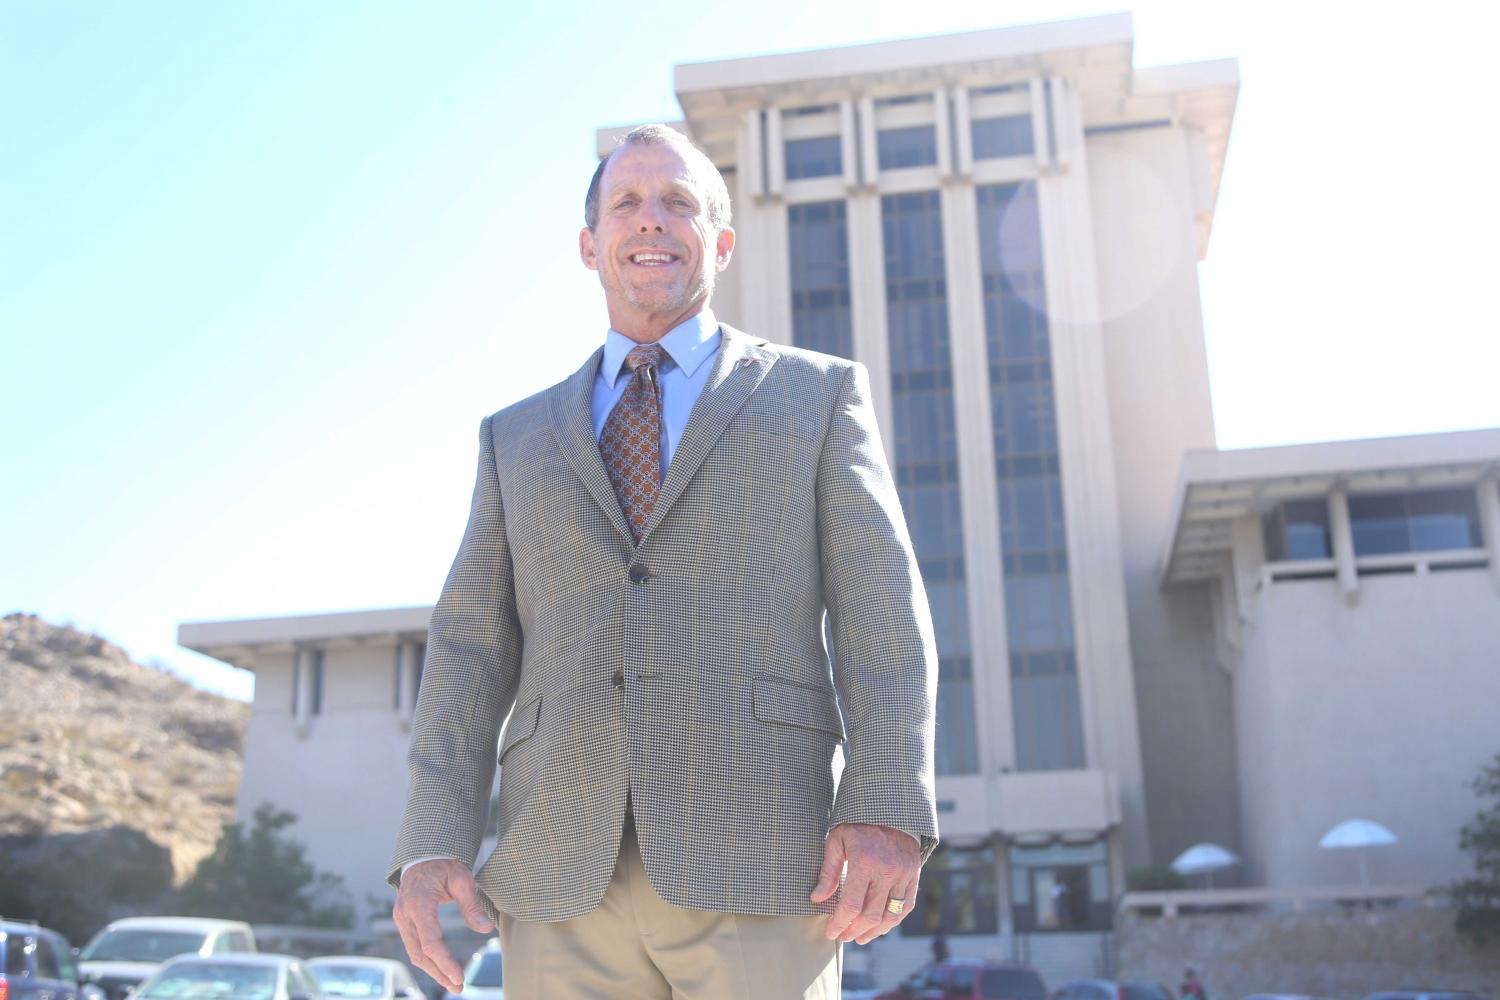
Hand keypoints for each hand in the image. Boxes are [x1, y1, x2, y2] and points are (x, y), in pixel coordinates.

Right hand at [392, 859, 493, 992]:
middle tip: (459, 987)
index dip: (445, 962)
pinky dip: (428, 960)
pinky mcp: (404, 922)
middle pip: (420, 953)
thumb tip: (486, 929)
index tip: (459, 977)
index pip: (430, 941)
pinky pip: (414, 946)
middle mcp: (405, 914)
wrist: (423, 855)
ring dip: (433, 971)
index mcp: (418, 902)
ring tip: (454, 984)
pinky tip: (442, 969)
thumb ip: (471, 904)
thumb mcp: (461, 877)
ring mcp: (402, 919)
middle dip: (440, 973)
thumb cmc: (443, 864)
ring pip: (415, 953)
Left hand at [810, 822, 920, 943]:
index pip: (851, 905)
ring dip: (873, 932)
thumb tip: (817, 899)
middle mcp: (887, 870)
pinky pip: (906, 906)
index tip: (830, 932)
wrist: (890, 809)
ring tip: (860, 937)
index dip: (839, 924)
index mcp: (864, 862)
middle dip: (853, 931)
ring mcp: (903, 874)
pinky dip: (893, 921)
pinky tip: (880, 926)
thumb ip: (828, 872)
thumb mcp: (837, 841)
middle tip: (842, 936)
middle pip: (870, 915)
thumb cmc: (858, 825)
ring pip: (890, 916)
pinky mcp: (914, 875)